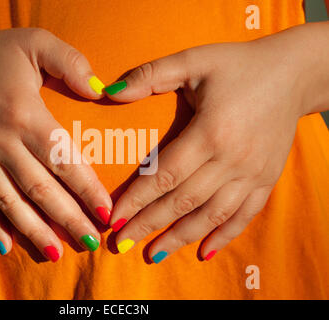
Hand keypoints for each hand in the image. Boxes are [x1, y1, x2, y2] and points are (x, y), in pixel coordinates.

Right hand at [0, 24, 111, 259]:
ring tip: (55, 253)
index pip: (63, 160)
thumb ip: (71, 63)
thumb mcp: (37, 42)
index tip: (106, 212)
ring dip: (33, 230)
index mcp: (25, 114)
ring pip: (8, 202)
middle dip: (68, 219)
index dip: (86, 189)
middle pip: (40, 189)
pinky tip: (6, 245)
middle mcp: (0, 141)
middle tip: (91, 243)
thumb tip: (100, 92)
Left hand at [104, 29, 314, 261]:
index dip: (137, 200)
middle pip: (183, 201)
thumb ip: (150, 75)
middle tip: (122, 244)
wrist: (294, 73)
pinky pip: (245, 215)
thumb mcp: (193, 59)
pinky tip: (205, 252)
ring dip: (181, 237)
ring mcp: (253, 173)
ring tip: (154, 254)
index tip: (114, 220)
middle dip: (149, 224)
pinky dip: (224, 235)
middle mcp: (232, 159)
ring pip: (212, 215)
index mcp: (210, 131)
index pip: (165, 175)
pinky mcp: (267, 178)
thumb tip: (108, 92)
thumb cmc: (238, 65)